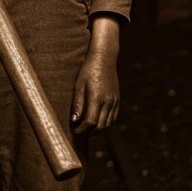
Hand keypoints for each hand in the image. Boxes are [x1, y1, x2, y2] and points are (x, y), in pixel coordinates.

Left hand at [71, 14, 120, 133]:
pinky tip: (97, 122)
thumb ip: (77, 104)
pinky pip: (113, 116)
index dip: (82, 129)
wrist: (104, 58)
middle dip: (89, 132)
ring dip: (98, 129)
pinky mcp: (117, 99)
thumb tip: (74, 121)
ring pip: (108, 123)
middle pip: (100, 125)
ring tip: (87, 130)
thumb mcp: (79, 85)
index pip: (90, 122)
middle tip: (80, 132)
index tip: (74, 131)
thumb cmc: (88, 70)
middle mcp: (108, 101)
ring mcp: (114, 101)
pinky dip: (105, 122)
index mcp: (97, 98)